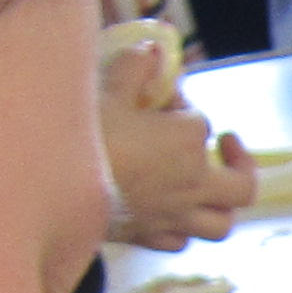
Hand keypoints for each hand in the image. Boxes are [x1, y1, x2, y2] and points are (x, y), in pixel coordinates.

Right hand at [98, 34, 257, 249]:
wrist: (49, 187)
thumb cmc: (84, 135)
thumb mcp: (107, 90)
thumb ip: (134, 67)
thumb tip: (151, 51)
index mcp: (187, 141)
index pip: (201, 120)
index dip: (182, 107)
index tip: (158, 101)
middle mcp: (193, 184)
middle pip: (242, 186)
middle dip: (240, 164)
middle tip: (225, 145)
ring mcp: (175, 217)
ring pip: (221, 224)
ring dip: (222, 207)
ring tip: (209, 189)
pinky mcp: (150, 238)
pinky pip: (181, 241)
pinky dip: (182, 228)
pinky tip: (170, 213)